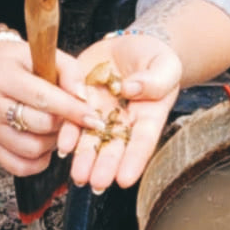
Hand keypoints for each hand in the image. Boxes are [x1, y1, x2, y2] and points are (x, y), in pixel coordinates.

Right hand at [0, 38, 104, 178]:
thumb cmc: (21, 64)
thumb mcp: (44, 56)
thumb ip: (69, 72)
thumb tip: (84, 99)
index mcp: (4, 77)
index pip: (43, 98)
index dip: (73, 110)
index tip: (94, 118)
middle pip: (40, 125)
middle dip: (64, 124)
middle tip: (71, 117)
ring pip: (32, 149)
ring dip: (53, 143)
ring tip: (55, 127)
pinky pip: (20, 167)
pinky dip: (39, 160)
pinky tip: (44, 143)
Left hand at [58, 34, 182, 192]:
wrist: (129, 46)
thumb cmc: (153, 58)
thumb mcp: (166, 65)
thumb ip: (156, 80)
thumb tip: (132, 89)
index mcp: (149, 115)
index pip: (143, 140)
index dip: (134, 160)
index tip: (126, 179)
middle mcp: (123, 119)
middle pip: (115, 145)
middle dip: (105, 165)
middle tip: (97, 183)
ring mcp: (100, 112)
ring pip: (91, 138)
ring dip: (84, 158)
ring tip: (78, 176)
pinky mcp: (80, 99)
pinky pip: (72, 118)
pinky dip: (67, 133)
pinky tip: (63, 146)